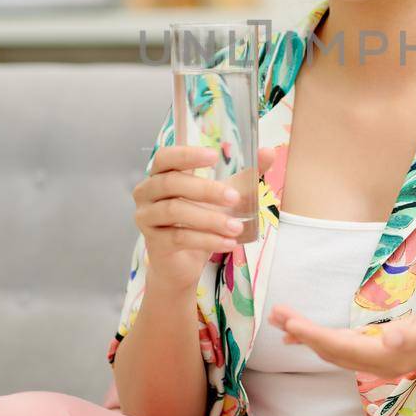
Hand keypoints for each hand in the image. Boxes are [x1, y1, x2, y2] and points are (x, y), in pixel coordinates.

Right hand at [134, 143, 277, 293]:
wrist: (183, 264)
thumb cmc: (201, 221)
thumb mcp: (225, 195)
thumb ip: (245, 174)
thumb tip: (268, 151)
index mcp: (161, 175)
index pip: (165, 157)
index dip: (186, 155)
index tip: (214, 156)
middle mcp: (147, 193)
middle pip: (171, 183)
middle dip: (205, 189)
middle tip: (234, 197)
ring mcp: (146, 218)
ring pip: (174, 211)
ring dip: (209, 218)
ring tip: (236, 227)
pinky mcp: (154, 243)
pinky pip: (179, 237)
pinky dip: (207, 240)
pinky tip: (228, 243)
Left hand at [268, 292, 415, 379]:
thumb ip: (415, 333)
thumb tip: (389, 340)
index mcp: (388, 357)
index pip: (341, 347)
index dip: (314, 336)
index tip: (289, 324)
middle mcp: (378, 363)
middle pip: (330, 350)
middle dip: (301, 334)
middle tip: (274, 314)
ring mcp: (378, 359)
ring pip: (333, 350)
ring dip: (306, 336)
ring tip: (280, 320)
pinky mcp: (380, 350)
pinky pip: (342, 347)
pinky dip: (320, 338)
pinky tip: (304, 333)